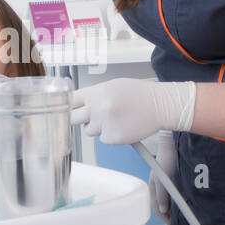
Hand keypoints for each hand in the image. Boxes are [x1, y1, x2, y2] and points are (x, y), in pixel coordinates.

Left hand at [71, 78, 195, 144]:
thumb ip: (93, 95)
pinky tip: (122, 126)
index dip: (67, 106)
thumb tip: (76, 104)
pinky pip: (102, 139)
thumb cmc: (139, 95)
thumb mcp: (113, 86)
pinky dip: (110, 135)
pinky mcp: (112, 138)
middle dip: (79, 118)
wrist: (160, 105)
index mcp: (97, 92)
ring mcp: (105, 124)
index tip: (64, 109)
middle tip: (89, 116)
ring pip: (88, 130)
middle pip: (73, 118)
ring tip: (114, 118)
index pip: (70, 101)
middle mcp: (98, 108)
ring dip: (97, 126)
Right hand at [149, 131, 175, 222]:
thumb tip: (164, 210)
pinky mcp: (171, 177)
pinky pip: (173, 192)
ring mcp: (164, 181)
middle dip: (169, 214)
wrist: (173, 144)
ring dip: (174, 206)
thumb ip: (162, 196)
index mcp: (153, 186)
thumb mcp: (163, 180)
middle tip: (179, 221)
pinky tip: (185, 200)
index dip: (164, 217)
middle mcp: (157, 185)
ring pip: (168, 199)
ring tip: (183, 213)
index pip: (157, 207)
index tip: (172, 224)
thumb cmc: (167, 159)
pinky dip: (177, 198)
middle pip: (162, 205)